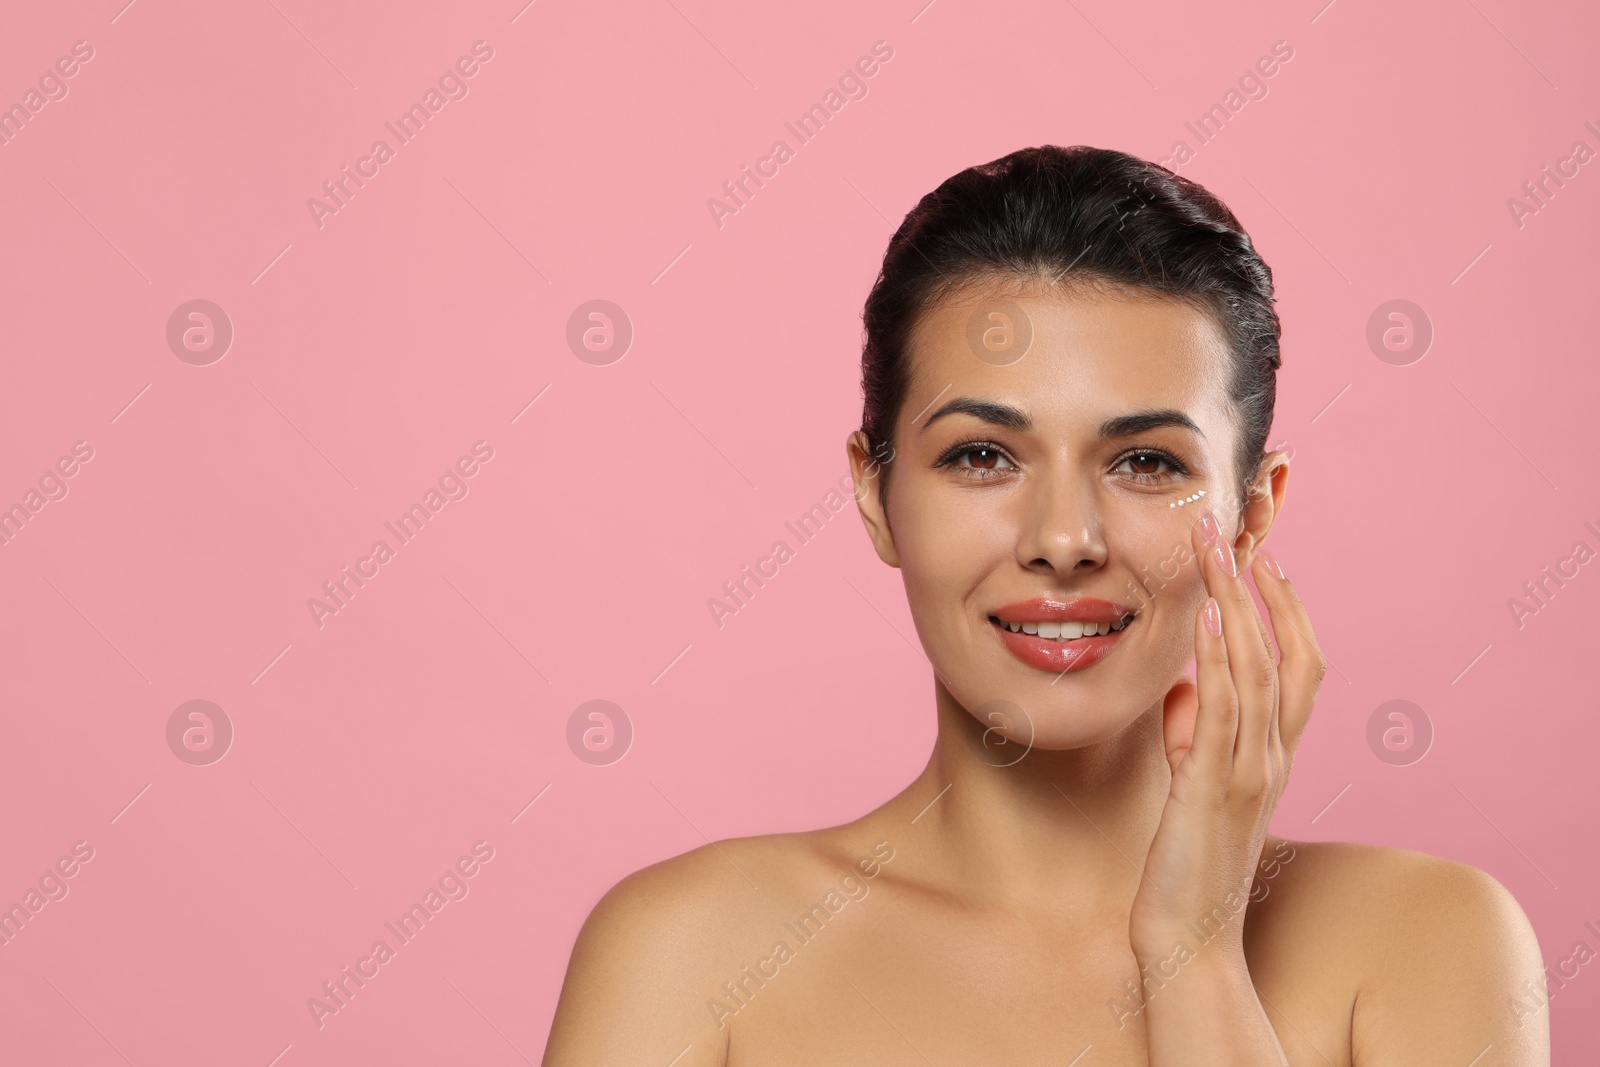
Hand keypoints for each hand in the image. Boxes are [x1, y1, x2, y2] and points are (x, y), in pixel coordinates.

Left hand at [1127, 508, 1325, 961]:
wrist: (1189, 937)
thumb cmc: (1186, 862)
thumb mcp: (1196, 784)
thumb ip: (1198, 736)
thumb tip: (1181, 692)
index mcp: (1273, 751)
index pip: (1301, 662)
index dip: (1290, 606)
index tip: (1265, 556)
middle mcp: (1273, 754)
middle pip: (1288, 650)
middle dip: (1261, 585)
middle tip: (1230, 528)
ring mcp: (1250, 770)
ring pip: (1259, 669)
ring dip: (1237, 603)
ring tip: (1214, 550)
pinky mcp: (1214, 787)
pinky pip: (1227, 712)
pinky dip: (1222, 661)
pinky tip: (1210, 620)